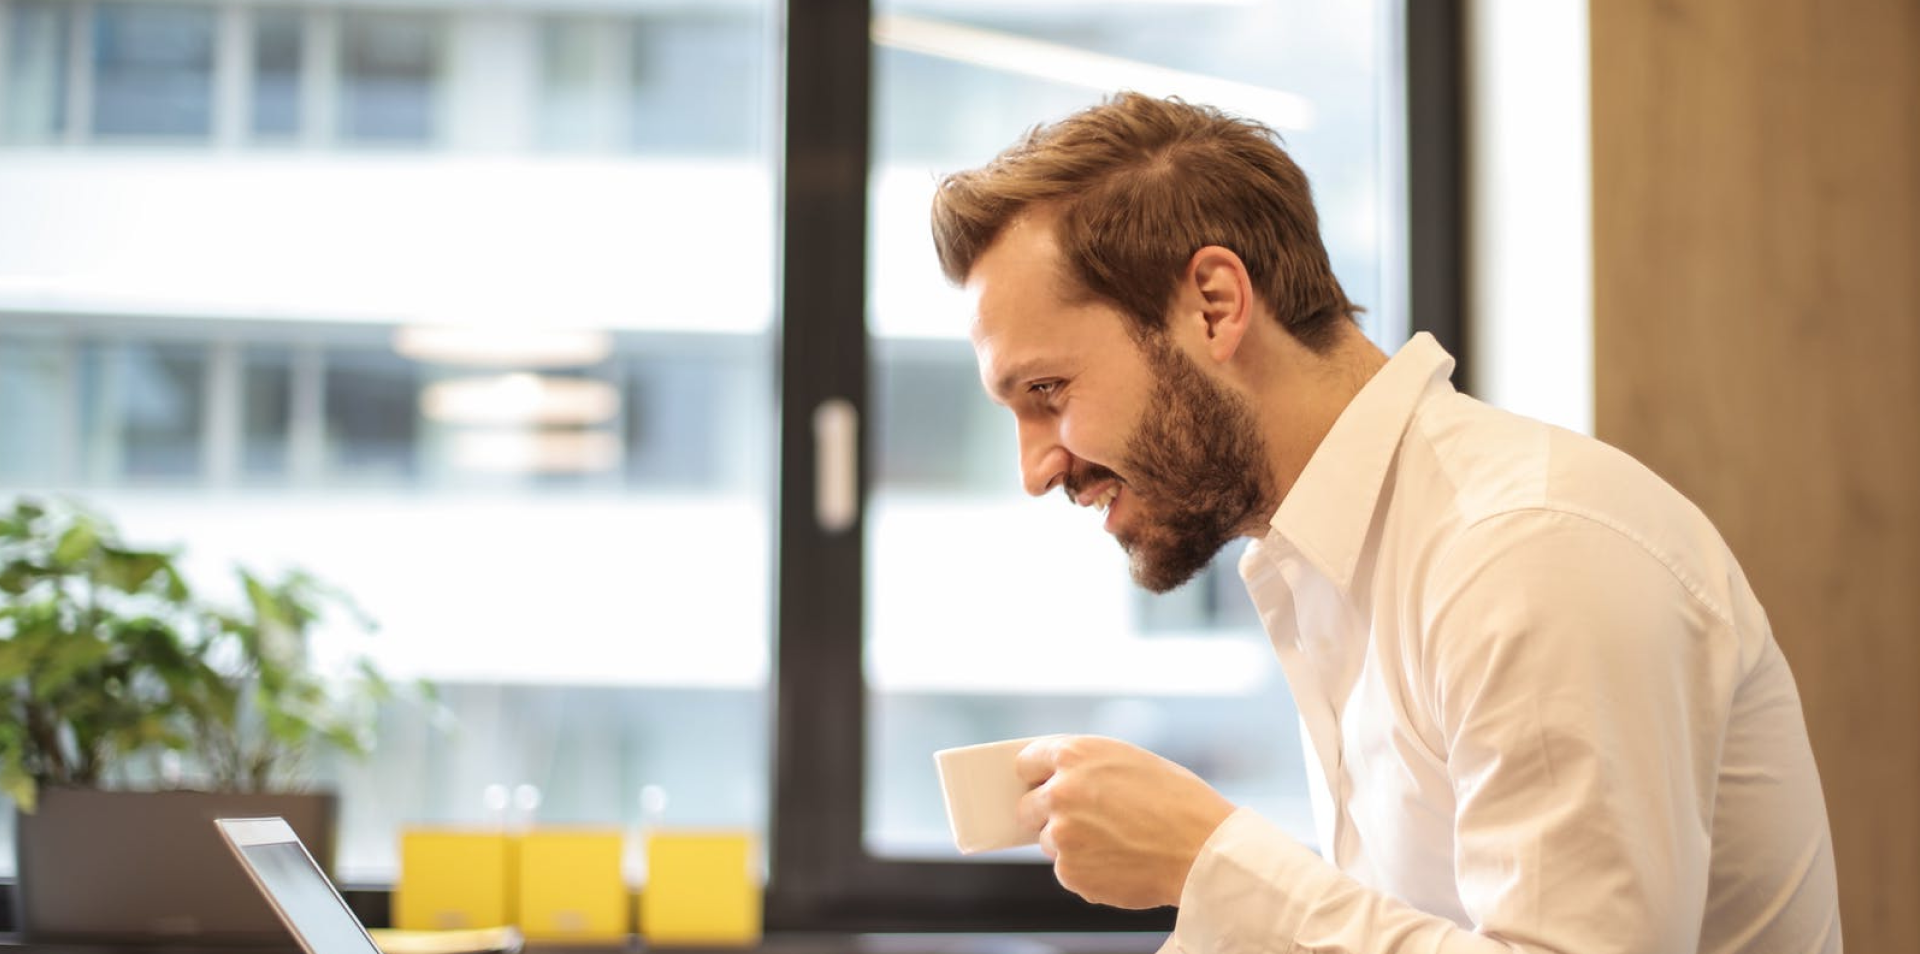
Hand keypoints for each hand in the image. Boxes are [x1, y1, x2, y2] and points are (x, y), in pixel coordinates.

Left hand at [1015, 735, 1236, 909]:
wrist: (1202, 850)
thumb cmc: (1178, 802)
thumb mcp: (1129, 761)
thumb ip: (1086, 768)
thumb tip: (1056, 781)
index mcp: (1074, 755)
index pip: (1027, 762)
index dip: (1036, 776)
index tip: (1039, 785)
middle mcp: (1059, 791)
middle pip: (1027, 806)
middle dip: (1046, 814)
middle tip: (1079, 821)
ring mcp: (1061, 834)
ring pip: (1049, 841)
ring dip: (1072, 845)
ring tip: (1117, 843)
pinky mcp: (1070, 872)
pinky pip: (1068, 871)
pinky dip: (1088, 871)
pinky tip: (1121, 863)